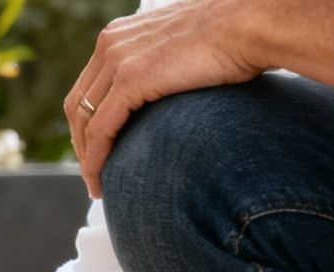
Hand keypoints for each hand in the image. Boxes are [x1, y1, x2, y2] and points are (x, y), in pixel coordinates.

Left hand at [66, 0, 264, 197]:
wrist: (255, 23)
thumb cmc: (235, 37)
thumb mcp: (181, 50)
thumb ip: (160, 67)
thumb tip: (163, 92)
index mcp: (119, 34)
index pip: (87, 87)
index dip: (85, 123)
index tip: (94, 151)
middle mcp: (111, 44)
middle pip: (78, 105)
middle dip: (81, 144)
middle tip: (93, 175)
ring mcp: (118, 60)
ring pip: (84, 121)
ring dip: (87, 158)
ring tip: (97, 185)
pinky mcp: (131, 79)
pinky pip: (101, 129)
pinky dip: (96, 159)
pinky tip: (100, 180)